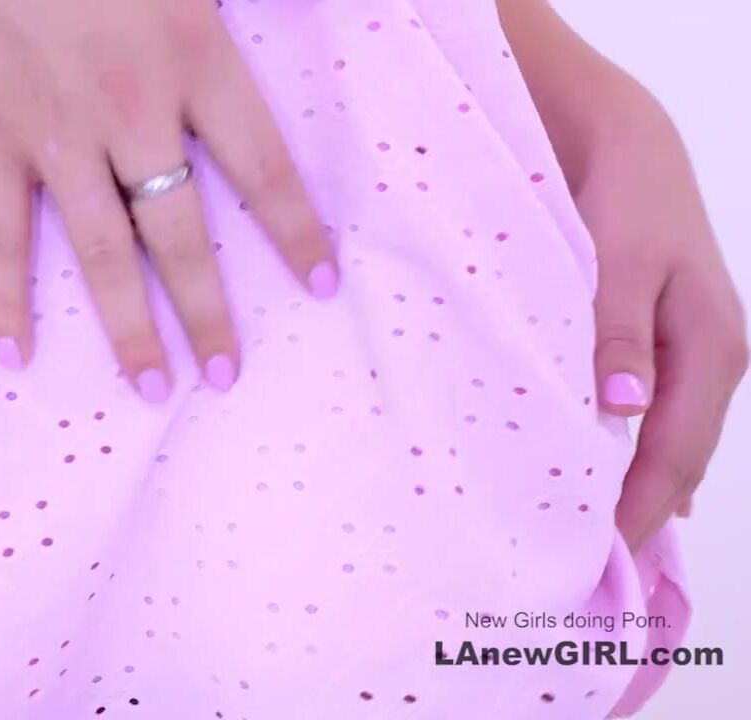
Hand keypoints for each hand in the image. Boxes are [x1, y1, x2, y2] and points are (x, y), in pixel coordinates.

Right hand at [0, 0, 338, 400]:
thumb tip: (325, 5)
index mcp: (190, 53)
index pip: (261, 165)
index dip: (294, 230)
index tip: (320, 285)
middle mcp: (128, 108)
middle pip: (181, 231)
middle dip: (209, 310)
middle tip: (226, 376)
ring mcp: (51, 130)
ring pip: (101, 249)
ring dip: (128, 327)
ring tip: (152, 389)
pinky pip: (0, 229)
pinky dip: (6, 292)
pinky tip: (17, 351)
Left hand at [592, 206, 747, 551]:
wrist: (619, 139)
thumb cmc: (623, 197)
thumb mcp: (621, 264)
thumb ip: (618, 336)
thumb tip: (627, 410)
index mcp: (712, 347)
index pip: (677, 452)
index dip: (642, 506)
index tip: (603, 553)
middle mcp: (711, 357)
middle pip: (679, 453)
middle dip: (640, 506)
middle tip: (589, 557)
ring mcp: (690, 349)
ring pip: (668, 434)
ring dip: (636, 479)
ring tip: (592, 527)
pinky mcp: (662, 337)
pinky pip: (655, 409)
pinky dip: (633, 445)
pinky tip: (612, 471)